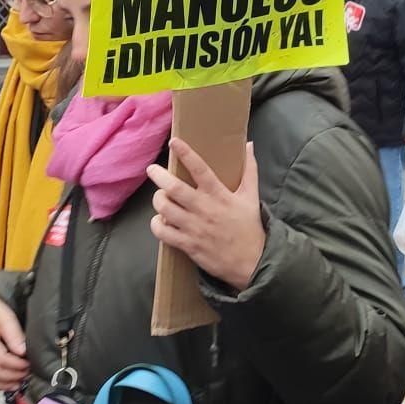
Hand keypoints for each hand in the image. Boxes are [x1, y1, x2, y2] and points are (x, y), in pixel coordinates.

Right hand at [0, 290, 28, 390]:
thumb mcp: (6, 316)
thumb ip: (14, 334)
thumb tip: (23, 352)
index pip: (2, 360)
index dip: (17, 365)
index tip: (28, 364)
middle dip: (12, 376)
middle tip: (25, 373)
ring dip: (1, 385)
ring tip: (16, 383)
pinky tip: (3, 383)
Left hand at [146, 139, 265, 291]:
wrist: (252, 262)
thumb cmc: (249, 227)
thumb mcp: (251, 196)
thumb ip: (250, 169)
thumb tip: (250, 145)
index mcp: (219, 195)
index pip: (200, 169)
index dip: (186, 154)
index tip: (174, 142)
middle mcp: (204, 209)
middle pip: (174, 188)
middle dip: (159, 176)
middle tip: (152, 170)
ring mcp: (194, 228)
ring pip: (164, 209)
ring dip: (158, 200)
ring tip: (160, 197)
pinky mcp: (188, 245)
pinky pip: (163, 232)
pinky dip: (156, 224)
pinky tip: (160, 220)